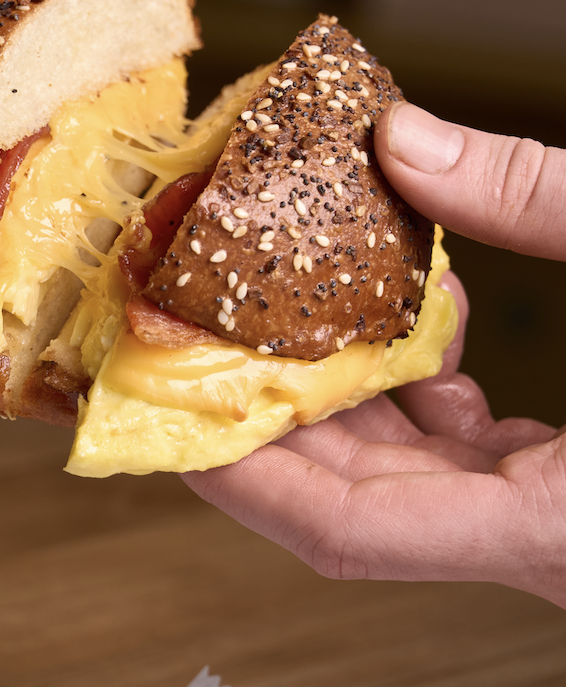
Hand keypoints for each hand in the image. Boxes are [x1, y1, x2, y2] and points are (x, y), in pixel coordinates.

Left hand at [184, 105, 565, 605]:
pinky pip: (473, 460)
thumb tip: (404, 140)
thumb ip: (544, 201)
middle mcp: (554, 546)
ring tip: (270, 320)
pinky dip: (420, 400)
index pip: (350, 533)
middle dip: (264, 427)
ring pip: (410, 484)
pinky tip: (403, 331)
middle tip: (187, 345)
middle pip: (358, 506)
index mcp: (565, 533)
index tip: (162, 411)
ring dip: (337, 407)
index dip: (242, 477)